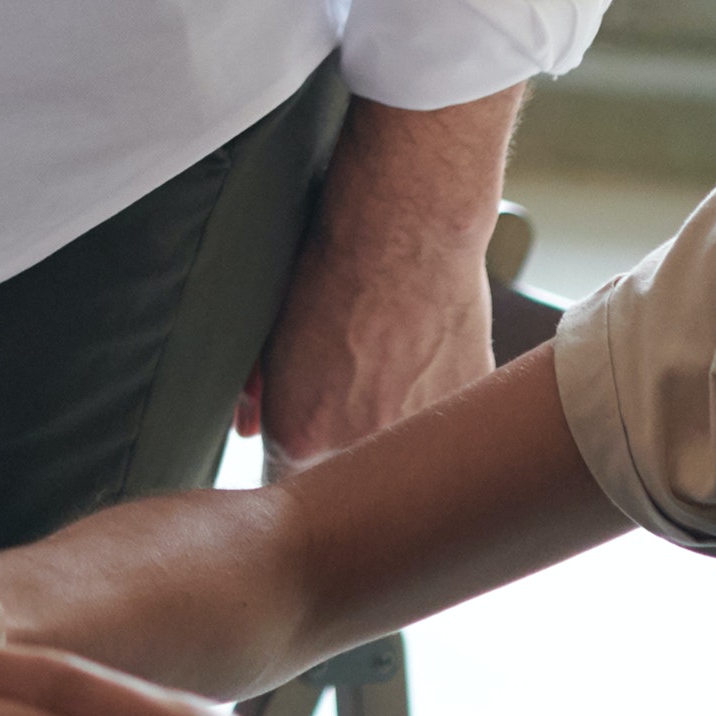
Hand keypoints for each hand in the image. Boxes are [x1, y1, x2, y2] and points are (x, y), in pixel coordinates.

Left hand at [248, 91, 513, 463]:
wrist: (408, 227)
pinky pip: (445, 425)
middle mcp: (364, 450)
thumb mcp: (273, 332)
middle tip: (348, 397)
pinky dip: (436, 403)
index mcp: (303, 438)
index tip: (303, 445)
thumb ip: (261, 393)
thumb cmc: (334, 266)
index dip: (296, 465)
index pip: (288, 488)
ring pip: (400, 454)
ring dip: (392, 427)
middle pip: (347, 479)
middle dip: (342, 450)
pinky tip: (423, 359)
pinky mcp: (469, 409)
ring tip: (388, 369)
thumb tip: (247, 426)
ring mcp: (423, 434)